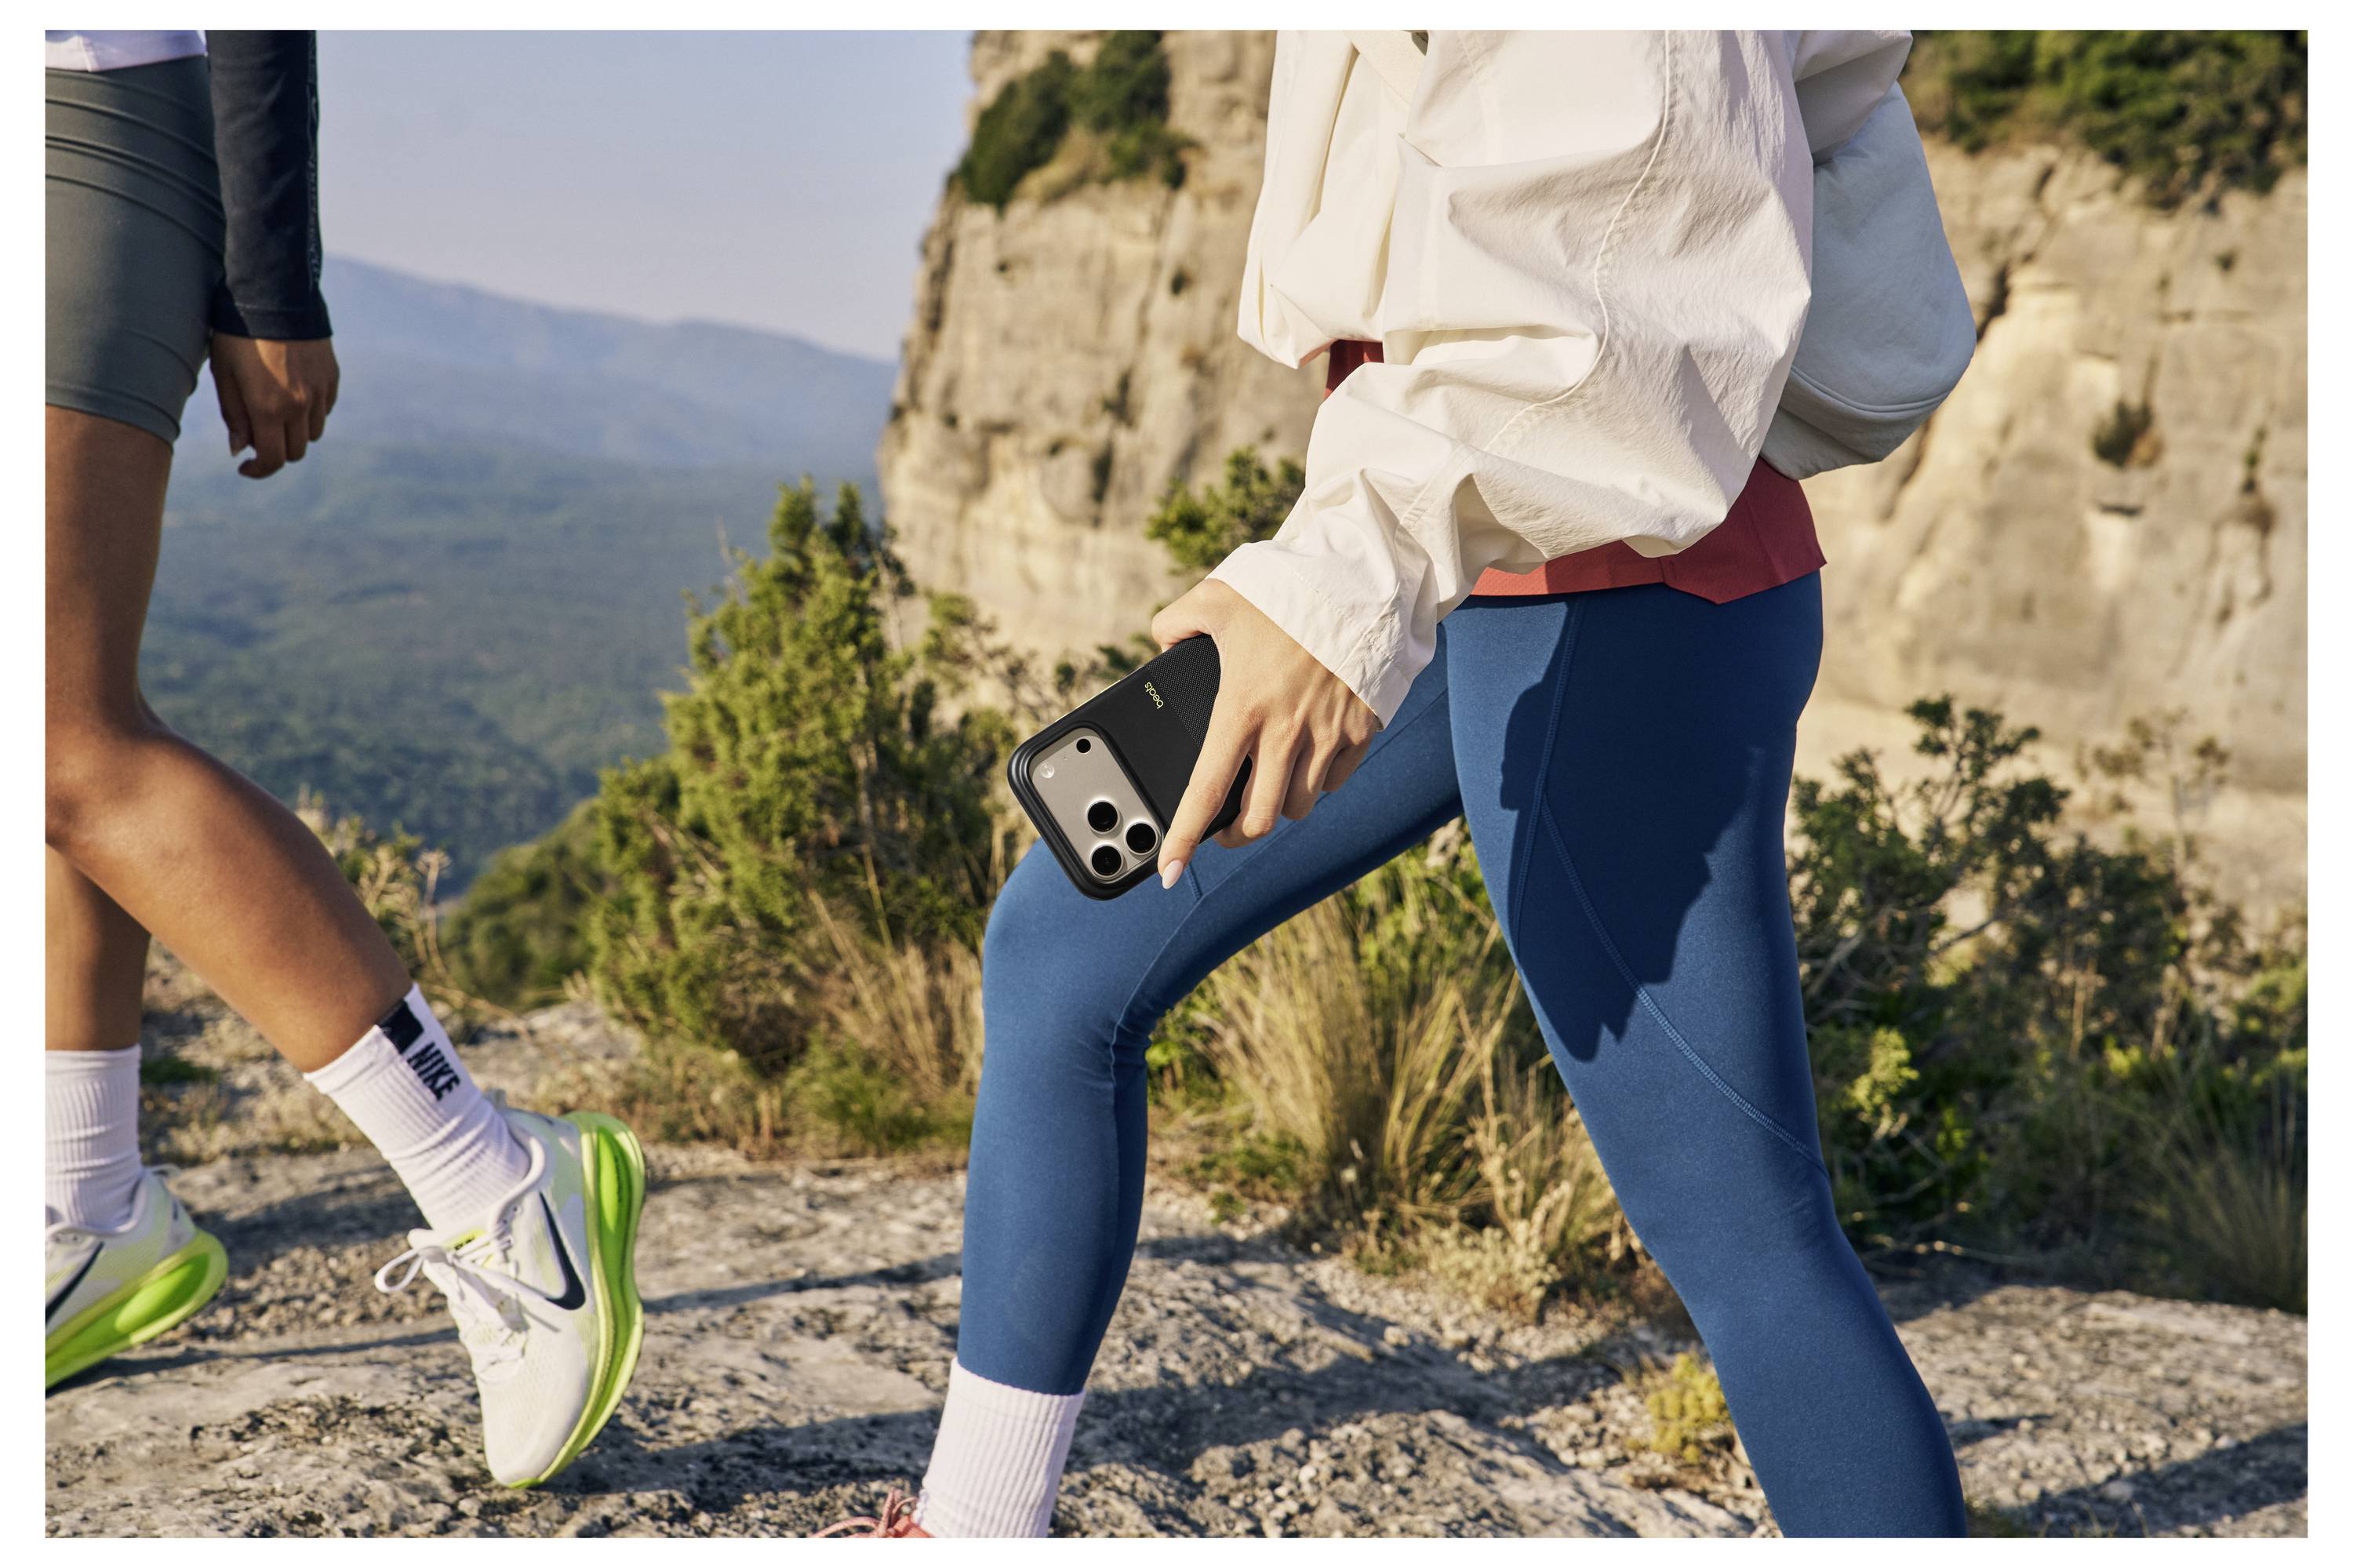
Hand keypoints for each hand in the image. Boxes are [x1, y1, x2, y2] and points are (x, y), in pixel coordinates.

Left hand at [210, 334, 338, 478]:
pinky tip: (293, 393)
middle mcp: (300, 406)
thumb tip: (240, 448)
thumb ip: (234, 415)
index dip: (258, 470)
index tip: (245, 467)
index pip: (272, 459)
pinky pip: (325, 409)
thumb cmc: (238, 334)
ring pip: (313, 433)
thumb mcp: (225, 373)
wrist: (274, 295)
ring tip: (276, 411)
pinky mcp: (331, 377)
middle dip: (275, 450)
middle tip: (256, 434)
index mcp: (269, 408)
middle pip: (295, 450)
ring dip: (294, 432)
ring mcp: (320, 392)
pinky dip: (310, 412)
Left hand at [1151, 579, 1379, 886]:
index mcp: (1241, 708)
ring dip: (1280, 807)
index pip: (1205, 792)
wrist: (1365, 582)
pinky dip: (1319, 782)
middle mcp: (1284, 733)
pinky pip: (1336, 780)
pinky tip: (1308, 762)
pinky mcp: (1362, 731)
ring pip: (1299, 806)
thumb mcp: (1218, 596)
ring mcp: (1328, 736)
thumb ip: (1177, 621)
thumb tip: (1162, 642)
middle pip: (1258, 818)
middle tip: (1224, 829)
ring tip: (1269, 789)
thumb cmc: (1289, 589)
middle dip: (1236, 835)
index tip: (1168, 871)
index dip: (1183, 839)